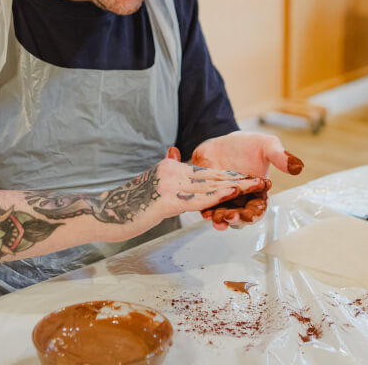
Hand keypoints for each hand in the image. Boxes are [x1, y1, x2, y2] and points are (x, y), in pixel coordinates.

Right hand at [113, 149, 268, 238]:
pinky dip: (217, 197)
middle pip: (212, 175)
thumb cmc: (127, 204)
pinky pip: (197, 199)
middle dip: (238, 179)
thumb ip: (167, 172)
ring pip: (209, 186)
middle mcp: (172, 170)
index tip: (249, 177)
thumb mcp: (151, 183)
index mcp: (170, 166)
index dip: (229, 174)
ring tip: (255, 187)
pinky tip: (232, 195)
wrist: (105, 213)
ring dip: (235, 187)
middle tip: (261, 181)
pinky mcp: (167, 200)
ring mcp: (169, 184)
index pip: (205, 170)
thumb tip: (176, 153)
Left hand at [187, 133, 304, 229]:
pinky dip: (204, 210)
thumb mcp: (267, 145)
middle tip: (230, 216)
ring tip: (215, 218)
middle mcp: (240, 200)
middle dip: (235, 219)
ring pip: (222, 215)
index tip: (250, 214)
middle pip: (239, 217)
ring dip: (219, 219)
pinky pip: (206, 206)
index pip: (257, 210)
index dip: (254, 215)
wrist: (223, 141)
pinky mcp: (207, 195)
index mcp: (257, 193)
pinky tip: (203, 211)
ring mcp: (223, 199)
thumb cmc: (249, 144)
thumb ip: (281, 156)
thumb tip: (299, 166)